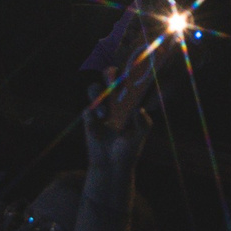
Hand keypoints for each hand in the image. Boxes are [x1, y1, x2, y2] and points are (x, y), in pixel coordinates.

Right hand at [84, 61, 154, 179]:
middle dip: (110, 73)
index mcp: (129, 101)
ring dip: (99, 96)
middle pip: (109, 77)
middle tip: (113, 77)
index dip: (131, 69)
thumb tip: (138, 109)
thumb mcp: (140, 136)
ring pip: (94, 89)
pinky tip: (100, 122)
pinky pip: (88, 110)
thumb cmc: (128, 149)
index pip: (129, 80)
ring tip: (105, 114)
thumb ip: (142, 123)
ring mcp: (101, 108)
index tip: (133, 64)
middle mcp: (114, 100)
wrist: (111, 166)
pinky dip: (93, 113)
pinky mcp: (89, 119)